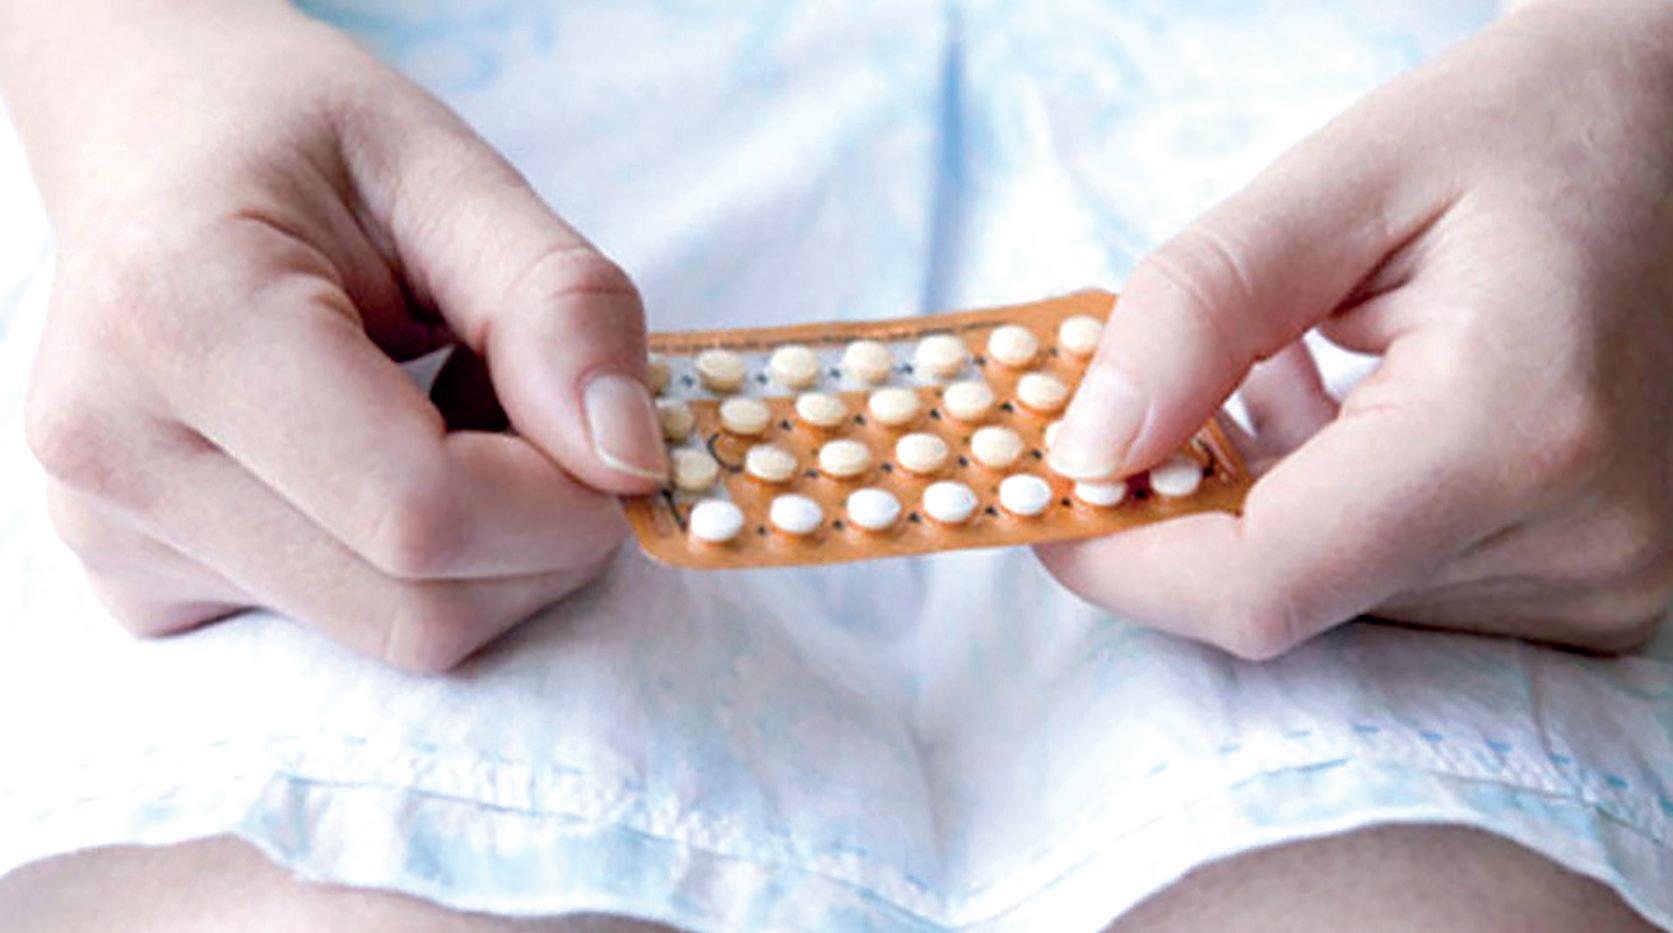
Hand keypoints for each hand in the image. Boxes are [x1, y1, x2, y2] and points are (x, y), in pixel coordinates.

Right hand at [3, 2, 665, 671]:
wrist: (148, 148)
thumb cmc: (294, 138)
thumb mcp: (447, 172)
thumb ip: (558, 304)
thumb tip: (632, 461)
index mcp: (177, 318)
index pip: (423, 514)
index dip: (565, 504)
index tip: (617, 438)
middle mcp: (112, 454)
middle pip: (420, 608)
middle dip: (541, 537)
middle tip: (547, 415)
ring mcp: (113, 538)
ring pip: (397, 635)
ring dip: (487, 550)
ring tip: (450, 414)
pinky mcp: (140, 588)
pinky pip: (347, 630)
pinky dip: (419, 566)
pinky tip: (385, 458)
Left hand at [1040, 0, 1672, 657]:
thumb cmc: (1536, 127)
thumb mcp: (1348, 175)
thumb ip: (1199, 309)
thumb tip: (1084, 447)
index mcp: (1514, 429)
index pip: (1261, 581)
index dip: (1120, 555)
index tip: (1036, 493)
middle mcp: (1574, 542)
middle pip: (1286, 593)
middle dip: (1179, 508)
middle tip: (1145, 393)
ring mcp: (1593, 582)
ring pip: (1331, 592)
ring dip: (1257, 499)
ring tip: (1290, 362)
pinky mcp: (1586, 586)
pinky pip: (1389, 581)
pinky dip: (1324, 506)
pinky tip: (1340, 399)